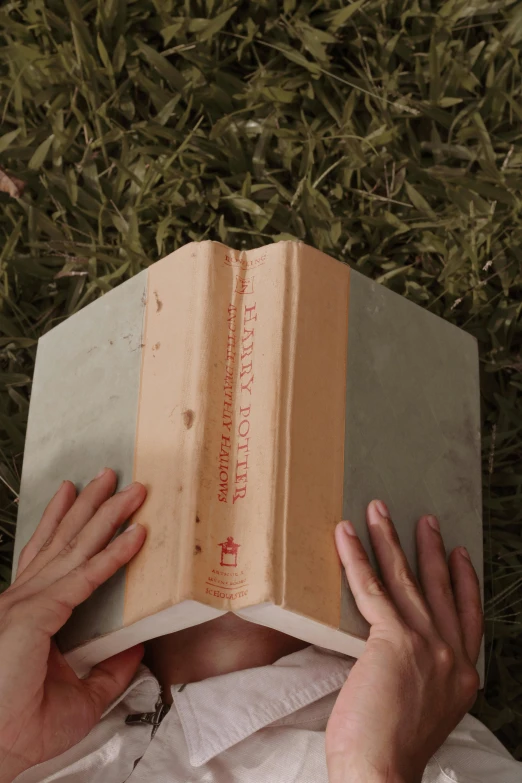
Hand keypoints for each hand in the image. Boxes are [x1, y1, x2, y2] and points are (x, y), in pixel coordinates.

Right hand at [0, 469, 146, 781]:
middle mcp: (25, 599)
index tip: (76, 496)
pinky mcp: (37, 614)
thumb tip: (137, 649)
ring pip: (75, 548)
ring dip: (104, 514)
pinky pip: (86, 577)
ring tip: (123, 486)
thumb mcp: (81, 695)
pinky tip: (134, 533)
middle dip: (89, 506)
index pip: (49, 556)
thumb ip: (109, 670)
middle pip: (63, 541)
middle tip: (109, 476)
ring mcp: (27, 603)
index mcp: (28, 613)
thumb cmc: (24, 727)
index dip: (63, 523)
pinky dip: (113, 553)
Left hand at [326, 500, 482, 782]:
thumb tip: (397, 655)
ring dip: (391, 540)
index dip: (464, 582)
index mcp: (462, 677)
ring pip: (406, 580)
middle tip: (426, 521)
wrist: (381, 774)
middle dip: (431, 550)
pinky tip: (346, 535)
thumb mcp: (423, 711)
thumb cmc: (391, 752)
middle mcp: (451, 657)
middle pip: (441, 590)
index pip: (467, 617)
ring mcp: (426, 646)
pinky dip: (356, 557)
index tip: (459, 556)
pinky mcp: (393, 640)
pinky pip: (370, 588)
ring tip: (380, 512)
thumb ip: (420, 677)